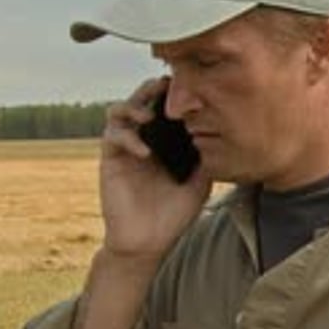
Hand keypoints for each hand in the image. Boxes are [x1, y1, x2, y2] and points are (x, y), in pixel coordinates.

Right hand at [100, 79, 211, 259]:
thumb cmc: (174, 214)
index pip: (165, 107)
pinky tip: (145, 152)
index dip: (173, 94)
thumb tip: (218, 129)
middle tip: (166, 86)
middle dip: (152, 89)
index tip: (190, 87)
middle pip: (141, 99)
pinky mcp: (111, 161)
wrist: (149, 242)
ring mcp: (125, 148)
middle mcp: (143, 139)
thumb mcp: (200, 182)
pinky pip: (112, 137)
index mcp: (164, 142)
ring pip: (120, 110)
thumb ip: (205, 156)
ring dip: (133, 106)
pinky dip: (127, 138)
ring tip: (149, 115)